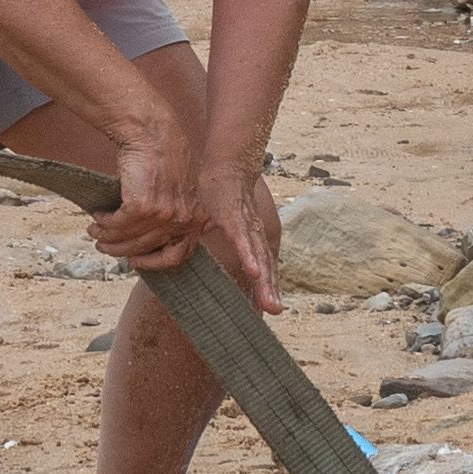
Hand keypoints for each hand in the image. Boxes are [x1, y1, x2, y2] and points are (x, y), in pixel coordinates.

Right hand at [77, 80, 208, 277]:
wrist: (152, 131)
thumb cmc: (164, 156)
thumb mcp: (181, 189)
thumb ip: (173, 214)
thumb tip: (150, 239)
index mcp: (197, 218)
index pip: (178, 256)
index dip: (154, 263)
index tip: (136, 260)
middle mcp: (183, 219)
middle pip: (146, 248)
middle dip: (121, 250)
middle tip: (104, 246)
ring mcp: (163, 214)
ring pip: (128, 238)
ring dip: (107, 236)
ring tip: (94, 230)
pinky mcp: (141, 206)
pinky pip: (116, 224)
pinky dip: (104, 222)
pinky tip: (97, 216)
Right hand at [196, 156, 289, 305]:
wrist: (224, 161)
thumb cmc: (219, 191)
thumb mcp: (218, 219)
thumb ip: (214, 236)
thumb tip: (198, 248)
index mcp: (249, 235)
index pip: (260, 265)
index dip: (263, 286)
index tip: (265, 309)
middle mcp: (252, 232)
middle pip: (265, 266)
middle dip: (269, 290)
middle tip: (274, 312)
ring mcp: (245, 224)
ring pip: (258, 257)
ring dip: (264, 281)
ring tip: (270, 303)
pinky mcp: (234, 215)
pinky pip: (242, 239)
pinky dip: (249, 255)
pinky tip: (253, 272)